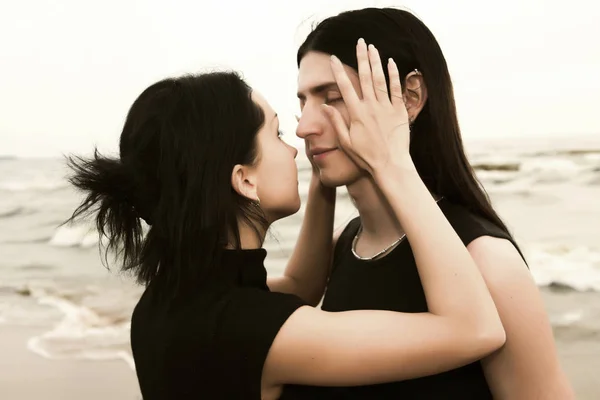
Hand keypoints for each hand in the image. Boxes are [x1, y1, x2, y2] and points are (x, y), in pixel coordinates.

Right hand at [322, 38, 412, 175]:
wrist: (391, 166)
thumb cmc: (367, 157)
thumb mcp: (346, 142)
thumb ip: (336, 122)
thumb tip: (324, 106)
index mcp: (356, 114)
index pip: (345, 87)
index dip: (338, 71)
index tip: (334, 58)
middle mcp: (371, 107)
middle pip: (365, 77)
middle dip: (361, 58)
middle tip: (359, 42)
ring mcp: (387, 108)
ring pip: (380, 79)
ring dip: (376, 61)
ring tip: (372, 47)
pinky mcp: (400, 111)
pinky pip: (396, 89)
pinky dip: (394, 74)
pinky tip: (390, 62)